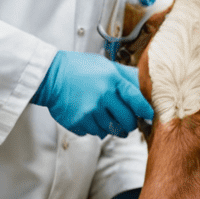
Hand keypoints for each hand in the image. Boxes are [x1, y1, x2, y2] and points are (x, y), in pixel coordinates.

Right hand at [32, 51, 152, 136]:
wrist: (50, 76)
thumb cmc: (79, 69)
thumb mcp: (105, 66)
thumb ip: (126, 77)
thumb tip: (147, 88)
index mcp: (112, 80)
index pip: (136, 100)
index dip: (145, 111)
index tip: (149, 115)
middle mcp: (102, 96)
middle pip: (128, 121)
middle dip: (130, 123)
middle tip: (127, 121)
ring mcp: (90, 111)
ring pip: (113, 131)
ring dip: (113, 127)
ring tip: (105, 116)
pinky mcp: (79, 123)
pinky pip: (96, 133)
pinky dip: (96, 128)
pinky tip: (89, 116)